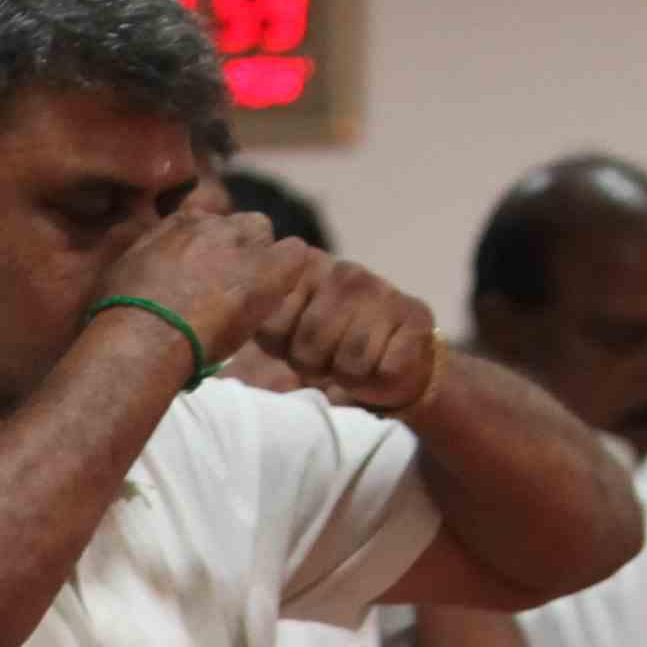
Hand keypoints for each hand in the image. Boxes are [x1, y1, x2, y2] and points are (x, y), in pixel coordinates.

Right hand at [91, 202, 320, 368]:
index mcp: (175, 226)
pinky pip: (293, 252)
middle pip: (237, 224)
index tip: (201, 273)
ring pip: (263, 232)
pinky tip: (276, 291)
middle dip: (238, 247)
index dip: (207, 249)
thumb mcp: (123, 272)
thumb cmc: (119, 317)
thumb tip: (145, 269)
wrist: (142, 337)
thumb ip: (143, 260)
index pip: (202, 223)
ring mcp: (238, 245)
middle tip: (228, 285)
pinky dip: (288, 268)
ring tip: (249, 291)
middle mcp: (210, 226)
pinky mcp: (264, 269)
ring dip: (261, 256)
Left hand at [258, 256, 441, 413]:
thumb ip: (263, 318)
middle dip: (315, 364)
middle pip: (310, 343)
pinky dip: (378, 379)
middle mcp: (345, 272)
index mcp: (306, 268)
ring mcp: (382, 292)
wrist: (398, 363)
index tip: (295, 344)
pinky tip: (382, 364)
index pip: (274, 321)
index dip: (283, 346)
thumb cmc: (332, 347)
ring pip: (348, 359)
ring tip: (353, 362)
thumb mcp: (286, 332)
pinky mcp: (414, 318)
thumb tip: (232, 316)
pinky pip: (381, 368)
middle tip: (329, 359)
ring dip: (348, 374)